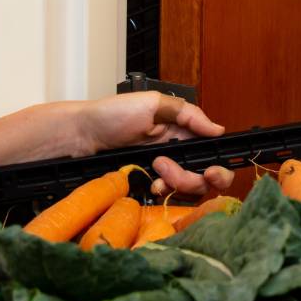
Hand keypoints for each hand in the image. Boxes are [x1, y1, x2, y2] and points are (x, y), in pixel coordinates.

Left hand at [74, 92, 235, 198]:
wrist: (81, 135)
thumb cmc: (113, 113)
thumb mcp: (153, 103)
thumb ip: (188, 114)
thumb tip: (219, 130)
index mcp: (184, 133)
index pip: (213, 154)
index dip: (219, 168)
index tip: (210, 171)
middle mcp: (179, 153)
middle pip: (206, 180)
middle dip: (195, 179)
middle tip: (169, 169)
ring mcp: (164, 171)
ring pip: (189, 191)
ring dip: (177, 183)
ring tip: (156, 170)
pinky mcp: (149, 184)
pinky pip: (167, 197)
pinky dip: (164, 192)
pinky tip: (151, 184)